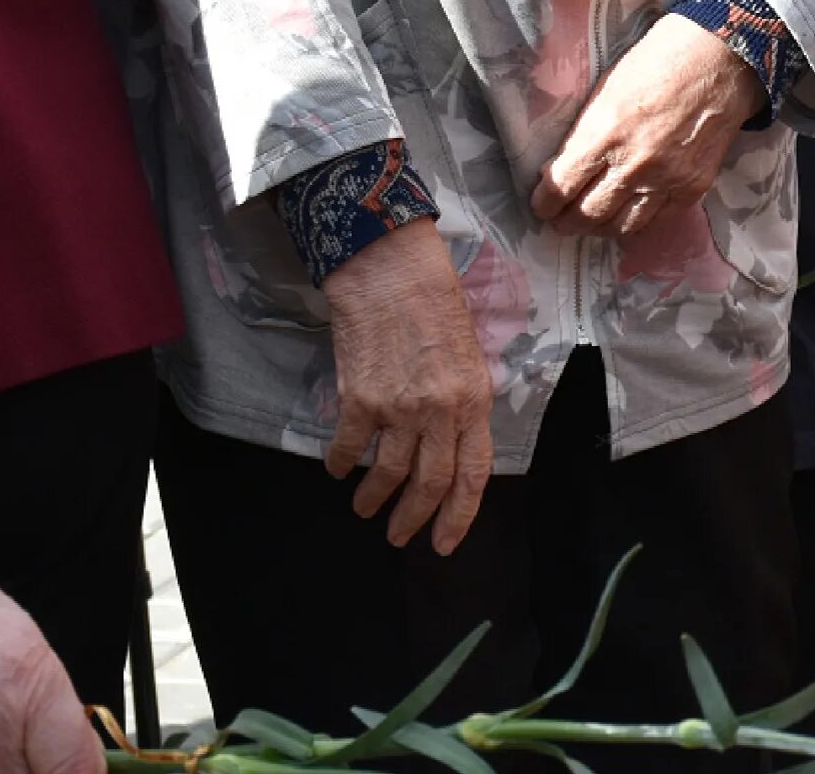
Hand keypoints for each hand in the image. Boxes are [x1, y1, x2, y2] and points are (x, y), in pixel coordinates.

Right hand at [322, 221, 493, 554]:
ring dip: (374, 498)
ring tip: (366, 508)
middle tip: (399, 537)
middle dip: (414, 519)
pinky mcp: (358, 399)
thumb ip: (463, 402)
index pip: (474, 473)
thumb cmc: (435, 304)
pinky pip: (348, 447)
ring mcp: (398, 407)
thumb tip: (452, 444)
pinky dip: (341, 464)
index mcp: (474, 399)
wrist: (392, 272)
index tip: (444, 543)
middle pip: (430, 484)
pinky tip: (339, 469)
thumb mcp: (469, 355)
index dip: (460, 515)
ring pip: (388, 474)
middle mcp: (440, 410)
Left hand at [531, 15, 756, 237]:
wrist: (721, 59)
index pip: (560, 187)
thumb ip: (586, 133)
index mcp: (604, 135)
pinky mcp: (693, 186)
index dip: (544, 203)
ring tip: (592, 223)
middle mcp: (633, 165)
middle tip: (560, 221)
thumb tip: (564, 165)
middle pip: (587, 214)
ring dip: (600, 228)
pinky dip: (639, 221)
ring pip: (622, 225)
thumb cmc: (657, 62)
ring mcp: (666, 180)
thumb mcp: (606, 91)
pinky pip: (658, 220)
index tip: (541, 205)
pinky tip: (629, 214)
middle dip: (566, 222)